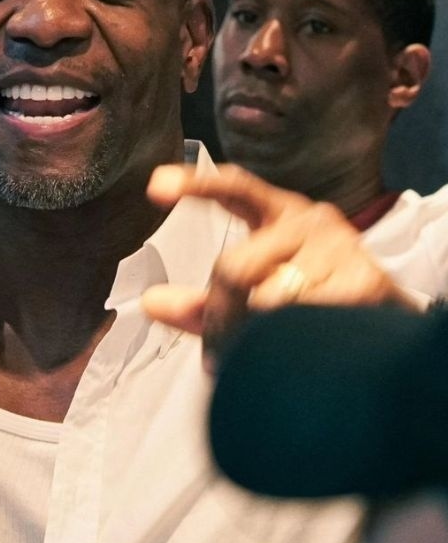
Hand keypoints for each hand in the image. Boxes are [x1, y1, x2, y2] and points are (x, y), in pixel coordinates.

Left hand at [140, 163, 415, 359]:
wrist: (389, 328)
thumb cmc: (311, 300)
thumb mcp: (256, 292)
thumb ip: (203, 301)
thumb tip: (152, 303)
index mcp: (278, 212)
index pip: (234, 187)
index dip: (195, 184)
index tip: (156, 186)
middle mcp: (310, 220)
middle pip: (235, 268)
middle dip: (219, 316)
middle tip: (215, 353)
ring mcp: (339, 247)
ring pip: (269, 300)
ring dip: (255, 338)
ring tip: (260, 357)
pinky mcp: (365, 281)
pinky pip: (305, 320)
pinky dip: (293, 343)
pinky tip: (303, 350)